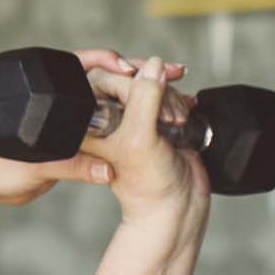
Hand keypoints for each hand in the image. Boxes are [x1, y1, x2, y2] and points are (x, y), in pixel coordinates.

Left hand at [0, 48, 193, 205]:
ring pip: (121, 95)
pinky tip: (172, 113)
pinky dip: (147, 111)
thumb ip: (71, 167)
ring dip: (151, 91)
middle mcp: (63, 100)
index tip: (132, 69)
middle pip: (109, 76)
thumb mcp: (38, 169)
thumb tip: (104, 171)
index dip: (109, 61)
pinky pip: (123, 115)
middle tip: (173, 72)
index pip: (82, 64)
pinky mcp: (87, 134)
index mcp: (47, 97)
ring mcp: (78, 116)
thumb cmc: (0, 169)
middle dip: (144, 73)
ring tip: (181, 95)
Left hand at [81, 56, 209, 228]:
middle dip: (151, 85)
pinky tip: (186, 110)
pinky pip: (164, 94)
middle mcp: (104, 118)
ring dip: (169, 95)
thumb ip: (143, 99)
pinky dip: (178, 99)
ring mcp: (130, 118)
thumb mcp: (139, 139)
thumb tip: (152, 66)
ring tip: (176, 121)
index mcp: (87, 121)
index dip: (122, 72)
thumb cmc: (148, 184)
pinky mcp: (153, 120)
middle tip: (167, 112)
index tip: (143, 79)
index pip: (98, 77)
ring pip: (148, 84)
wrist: (178, 207)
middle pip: (125, 76)